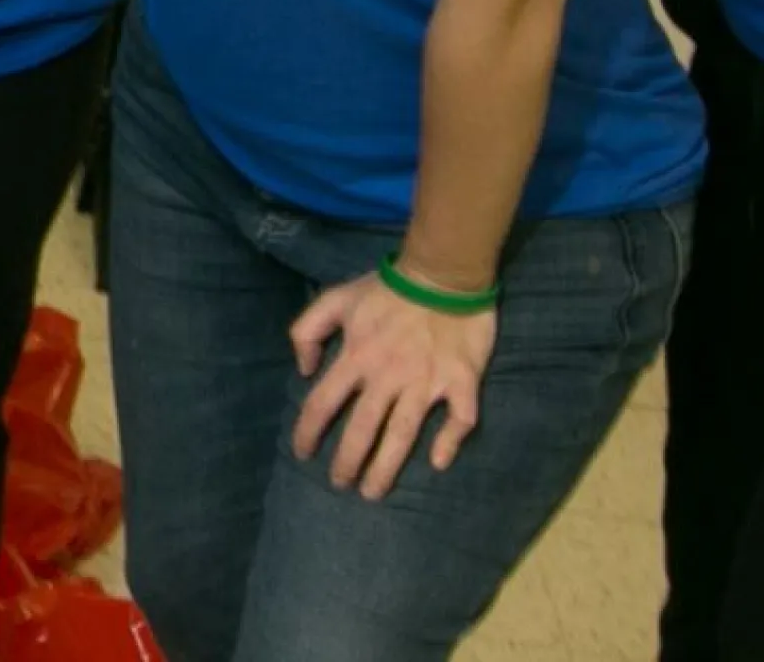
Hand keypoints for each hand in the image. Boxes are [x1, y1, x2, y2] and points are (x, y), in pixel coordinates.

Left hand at [289, 270, 496, 497]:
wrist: (443, 272)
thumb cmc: (387, 288)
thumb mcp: (334, 299)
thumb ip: (307, 331)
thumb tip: (304, 371)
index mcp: (355, 358)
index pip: (322, 404)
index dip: (308, 432)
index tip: (302, 454)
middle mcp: (387, 377)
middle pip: (362, 429)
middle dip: (347, 462)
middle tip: (340, 485)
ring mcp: (426, 382)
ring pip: (403, 434)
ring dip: (386, 466)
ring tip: (373, 491)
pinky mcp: (461, 382)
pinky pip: (459, 419)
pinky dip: (450, 441)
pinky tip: (439, 463)